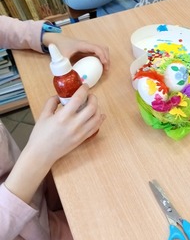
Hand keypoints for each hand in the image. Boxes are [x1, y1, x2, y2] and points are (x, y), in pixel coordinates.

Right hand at [5, 85, 104, 203]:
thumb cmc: (40, 135)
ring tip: (93, 104)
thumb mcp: (43, 115)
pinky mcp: (83, 139)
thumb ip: (52, 103)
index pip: (78, 99)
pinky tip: (99, 115)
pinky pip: (96, 127)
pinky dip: (99, 119)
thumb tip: (60, 96)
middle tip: (90, 95)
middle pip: (92, 107)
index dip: (84, 90)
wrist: (42, 154)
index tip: (85, 86)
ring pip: (97, 117)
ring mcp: (80, 133)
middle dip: (93, 98)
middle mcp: (74, 124)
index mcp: (63, 117)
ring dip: (97, 108)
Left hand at [42, 33, 109, 71]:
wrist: (57, 40)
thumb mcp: (62, 56)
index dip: (102, 56)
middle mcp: (88, 45)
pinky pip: (99, 53)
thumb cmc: (60, 46)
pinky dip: (102, 59)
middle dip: (107, 58)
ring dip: (106, 59)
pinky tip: (100, 67)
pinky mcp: (88, 50)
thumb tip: (71, 77)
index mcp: (83, 45)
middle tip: (106, 70)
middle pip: (103, 48)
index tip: (104, 64)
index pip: (97, 48)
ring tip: (105, 69)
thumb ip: (65, 66)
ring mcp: (89, 47)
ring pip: (103, 50)